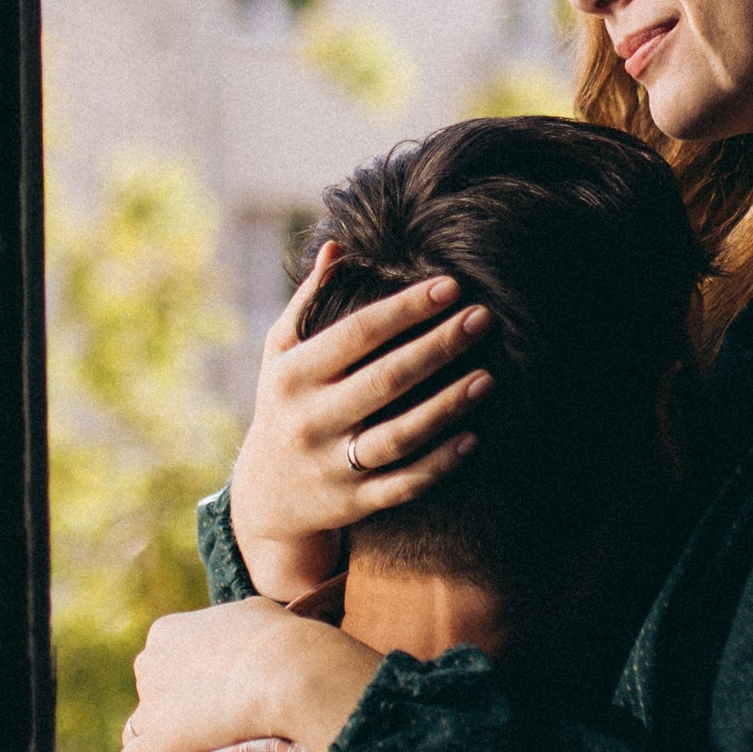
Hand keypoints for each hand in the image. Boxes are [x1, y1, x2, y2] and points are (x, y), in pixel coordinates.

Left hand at [117, 597, 383, 751]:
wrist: (287, 672)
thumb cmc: (280, 638)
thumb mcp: (255, 612)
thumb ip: (237, 621)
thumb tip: (249, 628)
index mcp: (167, 630)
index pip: (163, 658)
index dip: (186, 678)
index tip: (212, 694)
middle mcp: (149, 662)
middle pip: (150, 692)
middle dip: (172, 709)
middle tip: (208, 727)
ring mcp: (149, 704)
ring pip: (141, 728)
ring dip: (160, 742)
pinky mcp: (157, 743)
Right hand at [228, 242, 493, 601]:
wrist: (264, 497)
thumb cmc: (285, 404)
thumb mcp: (281, 354)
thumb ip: (308, 302)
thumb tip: (337, 247)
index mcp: (293, 376)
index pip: (356, 334)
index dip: (405, 310)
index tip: (450, 286)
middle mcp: (309, 421)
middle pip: (385, 380)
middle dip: (437, 347)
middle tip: (482, 319)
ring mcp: (332, 466)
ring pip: (398, 436)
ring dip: (447, 406)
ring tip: (488, 377)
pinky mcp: (354, 503)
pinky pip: (403, 484)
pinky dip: (439, 463)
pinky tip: (473, 437)